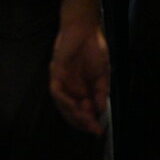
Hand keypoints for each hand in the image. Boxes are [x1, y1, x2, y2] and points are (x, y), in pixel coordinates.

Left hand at [49, 15, 109, 134]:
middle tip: (93, 128)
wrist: (86, 29)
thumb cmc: (94, 49)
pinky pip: (55, 90)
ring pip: (62, 104)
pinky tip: (74, 105)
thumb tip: (100, 110)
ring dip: (73, 114)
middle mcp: (70, 87)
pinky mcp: (55, 71)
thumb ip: (101, 92)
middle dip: (81, 122)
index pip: (81, 111)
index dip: (88, 122)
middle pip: (70, 111)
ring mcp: (62, 80)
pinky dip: (64, 100)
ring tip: (86, 119)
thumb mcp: (103, 74)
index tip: (98, 130)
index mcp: (82, 89)